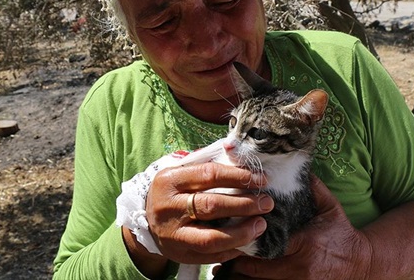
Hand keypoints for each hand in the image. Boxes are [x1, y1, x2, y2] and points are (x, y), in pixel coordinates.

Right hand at [145, 162, 274, 264]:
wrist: (146, 220)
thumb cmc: (173, 191)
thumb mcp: (181, 172)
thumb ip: (206, 164)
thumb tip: (240, 157)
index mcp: (169, 180)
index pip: (209, 174)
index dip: (239, 176)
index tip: (261, 180)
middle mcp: (168, 207)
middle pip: (212, 206)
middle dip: (245, 204)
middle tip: (267, 203)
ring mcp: (172, 234)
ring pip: (212, 237)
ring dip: (242, 232)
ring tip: (261, 225)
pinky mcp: (179, 254)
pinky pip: (210, 256)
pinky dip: (232, 250)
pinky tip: (247, 242)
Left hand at [224, 175, 371, 278]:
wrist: (362, 264)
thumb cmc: (342, 234)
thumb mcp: (330, 208)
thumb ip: (313, 187)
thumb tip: (295, 163)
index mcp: (304, 244)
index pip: (267, 244)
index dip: (247, 240)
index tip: (233, 231)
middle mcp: (300, 268)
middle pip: (258, 269)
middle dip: (238, 260)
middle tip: (222, 247)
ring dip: (242, 275)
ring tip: (224, 264)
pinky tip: (241, 275)